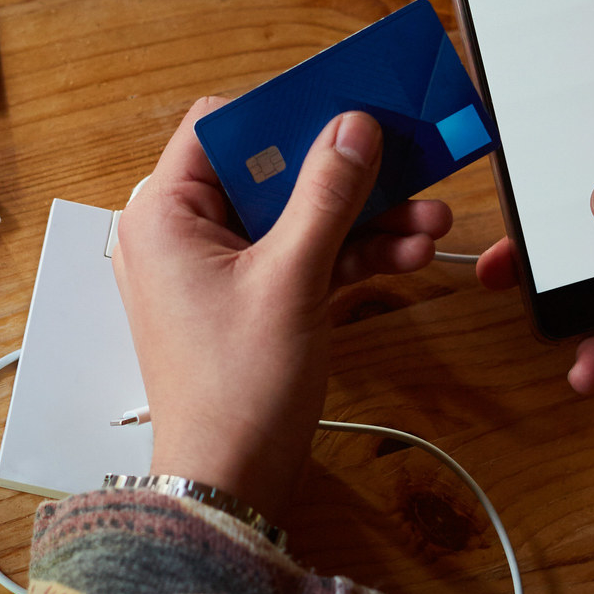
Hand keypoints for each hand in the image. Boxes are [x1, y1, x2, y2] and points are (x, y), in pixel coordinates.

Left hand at [113, 99, 453, 517]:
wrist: (231, 484)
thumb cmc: (235, 392)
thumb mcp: (292, 279)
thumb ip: (326, 195)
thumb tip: (353, 127)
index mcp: (164, 214)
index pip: (221, 126)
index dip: (285, 112)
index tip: (347, 108)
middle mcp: (182, 234)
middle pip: (272, 170)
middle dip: (347, 174)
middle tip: (408, 159)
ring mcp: (217, 270)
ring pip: (297, 216)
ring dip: (363, 216)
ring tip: (429, 220)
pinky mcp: (249, 301)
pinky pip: (303, 256)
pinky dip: (350, 254)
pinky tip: (409, 253)